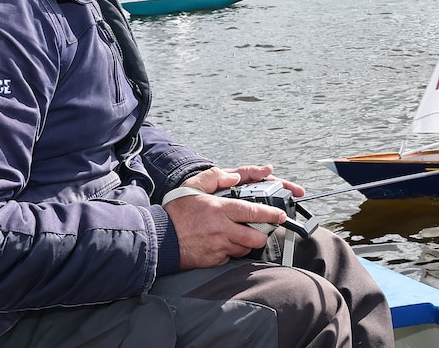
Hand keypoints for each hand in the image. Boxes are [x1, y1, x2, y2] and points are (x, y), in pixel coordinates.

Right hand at [164, 165, 301, 268]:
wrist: (158, 239)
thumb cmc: (175, 212)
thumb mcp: (193, 186)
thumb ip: (215, 177)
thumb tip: (234, 177)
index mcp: (219, 210)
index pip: (254, 211)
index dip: (271, 214)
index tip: (281, 215)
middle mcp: (221, 230)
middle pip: (255, 236)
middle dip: (263, 234)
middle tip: (261, 229)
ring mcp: (218, 247)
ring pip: (245, 248)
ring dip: (246, 243)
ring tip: (237, 234)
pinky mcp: (213, 260)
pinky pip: (231, 257)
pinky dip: (231, 252)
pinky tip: (222, 244)